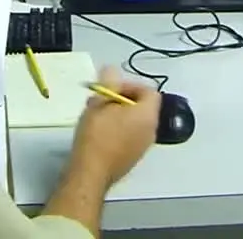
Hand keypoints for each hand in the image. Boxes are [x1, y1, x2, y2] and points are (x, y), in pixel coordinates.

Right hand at [68, 66, 160, 186]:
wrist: (91, 173)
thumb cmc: (97, 135)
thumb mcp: (99, 103)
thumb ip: (108, 84)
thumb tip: (112, 69)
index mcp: (148, 115)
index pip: (149, 91)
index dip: (130, 85)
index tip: (111, 88)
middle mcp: (152, 130)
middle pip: (143, 107)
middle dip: (122, 99)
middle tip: (101, 100)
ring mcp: (143, 147)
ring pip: (135, 122)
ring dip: (119, 115)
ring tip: (97, 115)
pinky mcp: (133, 158)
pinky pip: (130, 136)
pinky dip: (119, 130)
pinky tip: (99, 133)